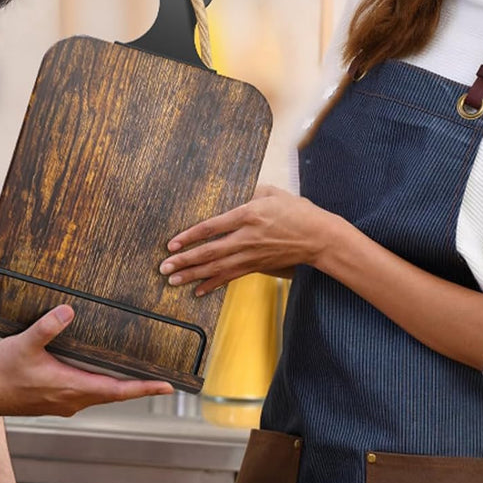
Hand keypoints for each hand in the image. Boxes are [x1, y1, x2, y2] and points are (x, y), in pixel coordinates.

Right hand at [0, 305, 172, 416]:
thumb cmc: (2, 373)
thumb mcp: (25, 344)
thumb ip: (48, 327)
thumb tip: (69, 310)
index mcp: (71, 388)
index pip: (118, 390)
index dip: (145, 387)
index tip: (168, 386)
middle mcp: (72, 400)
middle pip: (115, 394)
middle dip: (140, 386)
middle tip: (164, 380)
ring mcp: (63, 403)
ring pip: (100, 395)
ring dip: (120, 386)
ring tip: (138, 375)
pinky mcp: (54, 401)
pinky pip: (86, 394)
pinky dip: (101, 385)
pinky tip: (99, 372)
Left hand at [159, 184, 331, 295]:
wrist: (318, 237)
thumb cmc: (297, 211)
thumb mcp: (273, 193)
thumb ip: (251, 191)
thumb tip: (235, 191)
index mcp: (247, 215)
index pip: (211, 227)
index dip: (189, 236)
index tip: (172, 243)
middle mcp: (245, 238)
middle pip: (209, 252)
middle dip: (184, 261)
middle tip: (164, 268)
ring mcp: (250, 255)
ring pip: (216, 268)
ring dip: (192, 275)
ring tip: (172, 281)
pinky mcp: (256, 266)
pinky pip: (230, 277)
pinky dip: (212, 285)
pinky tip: (197, 291)